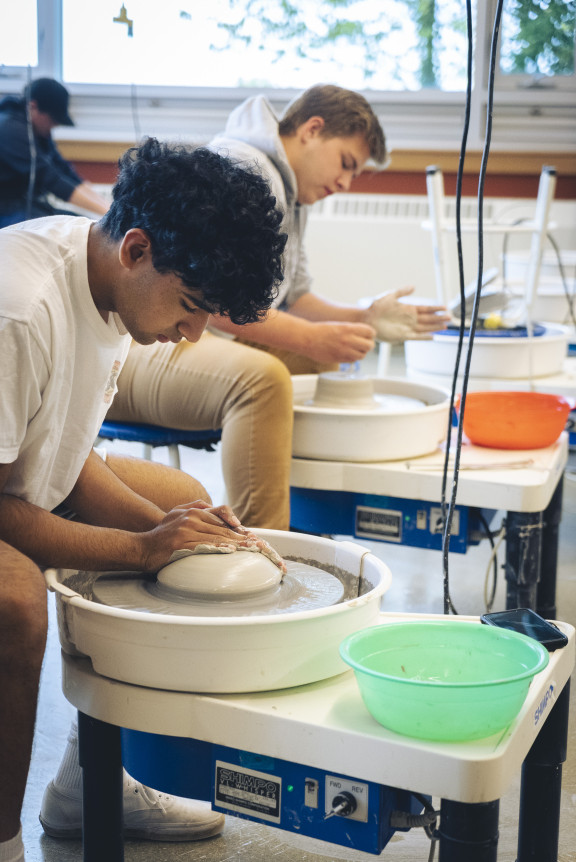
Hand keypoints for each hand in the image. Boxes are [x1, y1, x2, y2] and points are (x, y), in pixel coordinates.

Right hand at [137, 500, 285, 572]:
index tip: (254, 538)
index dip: (240, 528)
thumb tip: (218, 513)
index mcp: (194, 510)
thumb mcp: (178, 514)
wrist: (141, 547)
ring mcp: (186, 529)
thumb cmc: (162, 534)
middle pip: (224, 527)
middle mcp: (192, 517)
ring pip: (218, 536)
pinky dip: (220, 548)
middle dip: (245, 538)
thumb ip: (198, 508)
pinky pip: (205, 545)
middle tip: (262, 547)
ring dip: (238, 544)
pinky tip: (232, 552)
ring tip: (254, 550)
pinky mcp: (181, 543)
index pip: (223, 518)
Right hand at [304, 321, 375, 362]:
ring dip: (361, 352)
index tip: (369, 334)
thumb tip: (366, 335)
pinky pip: (353, 361)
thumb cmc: (322, 330)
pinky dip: (353, 358)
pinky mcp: (339, 359)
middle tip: (364, 343)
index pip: (370, 332)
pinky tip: (348, 353)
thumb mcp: (340, 325)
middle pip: (369, 345)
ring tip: (356, 349)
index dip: (370, 333)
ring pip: (362, 355)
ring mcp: (344, 351)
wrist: (307, 338)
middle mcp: (348, 340)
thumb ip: (353, 330)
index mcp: (348, 328)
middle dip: (368, 344)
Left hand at [365, 287, 449, 341]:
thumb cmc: (376, 307)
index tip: (444, 308)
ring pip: (424, 327)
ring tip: (445, 327)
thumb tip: (414, 286)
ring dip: (434, 327)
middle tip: (450, 318)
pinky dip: (424, 337)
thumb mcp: (390, 296)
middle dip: (439, 318)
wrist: (367, 319)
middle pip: (428, 319)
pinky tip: (432, 337)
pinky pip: (416, 337)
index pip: (425, 309)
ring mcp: (407, 327)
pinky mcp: (402, 336)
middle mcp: (409, 319)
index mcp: (408, 309)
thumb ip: (402, 292)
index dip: (435, 309)